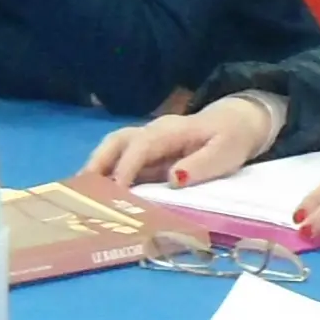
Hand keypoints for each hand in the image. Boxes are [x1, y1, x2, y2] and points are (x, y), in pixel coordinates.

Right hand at [84, 94, 280, 191]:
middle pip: (116, 141)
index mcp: (170, 130)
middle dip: (98, 164)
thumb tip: (172, 179)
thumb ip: (201, 165)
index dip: (126, 167)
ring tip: (82, 195)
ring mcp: (148, 143)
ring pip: (113, 149)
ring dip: (97, 169)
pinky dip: (106, 177)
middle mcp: (152, 133)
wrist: (238, 123)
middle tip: (82, 190)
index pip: (141, 145)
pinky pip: (121, 163)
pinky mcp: (147, 156)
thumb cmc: (231, 138)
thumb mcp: (225, 153)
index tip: (115, 190)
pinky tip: (97, 196)